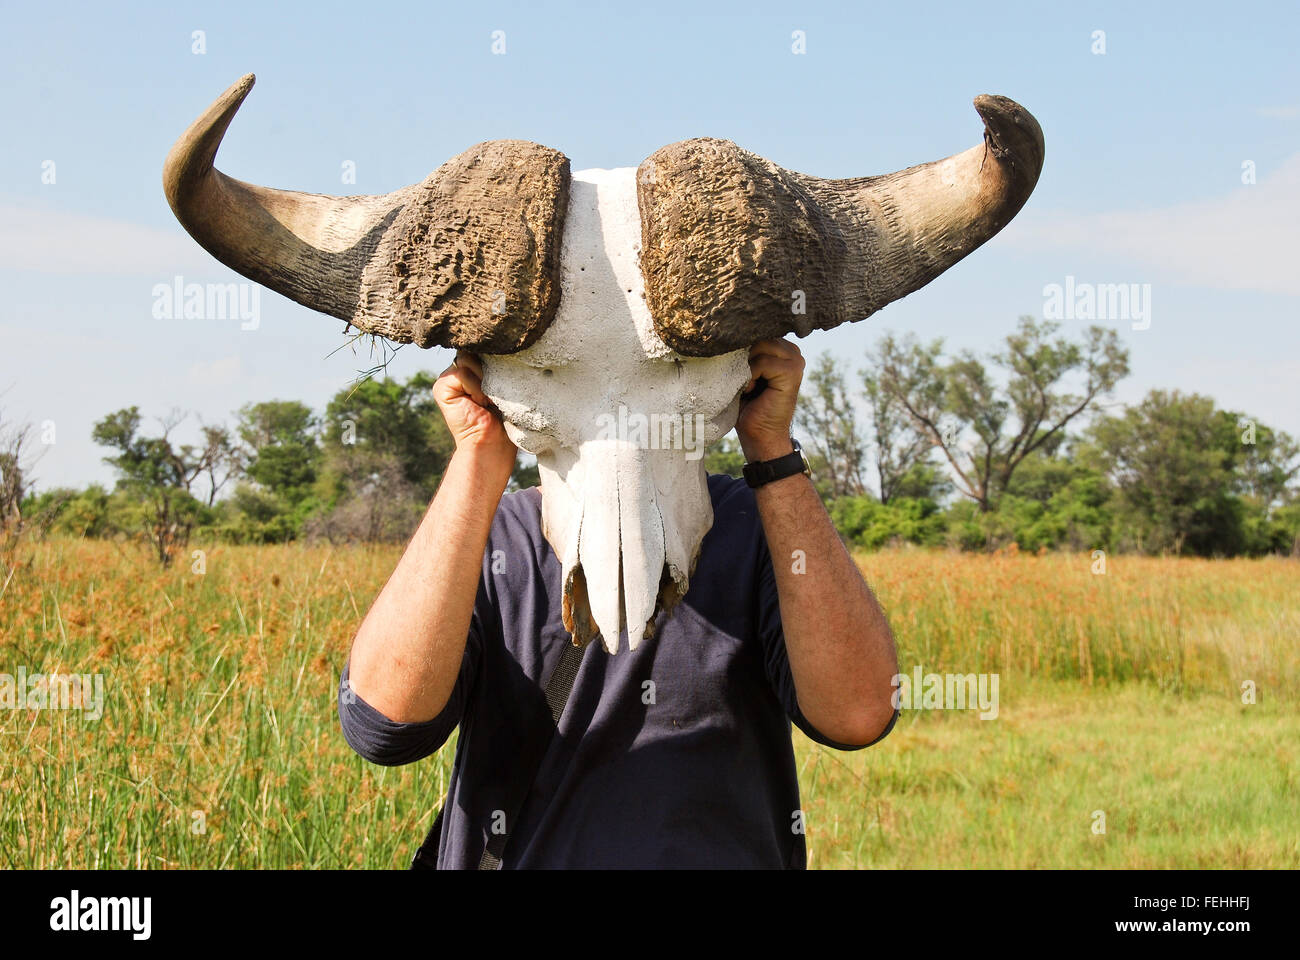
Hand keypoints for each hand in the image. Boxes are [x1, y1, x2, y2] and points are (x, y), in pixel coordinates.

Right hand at [433, 352, 516, 488]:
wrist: (494, 442)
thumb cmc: (506, 415)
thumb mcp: (506, 382)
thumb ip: (498, 360)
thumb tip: (503, 337)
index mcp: (477, 364)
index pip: (485, 344)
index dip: (497, 352)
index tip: (507, 368)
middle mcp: (461, 367)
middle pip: (476, 348)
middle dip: (491, 367)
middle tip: (497, 391)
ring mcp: (449, 377)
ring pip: (468, 358)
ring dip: (484, 379)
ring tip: (488, 399)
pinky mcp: (442, 386)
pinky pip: (461, 372)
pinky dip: (475, 387)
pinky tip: (479, 403)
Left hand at [736, 338, 803, 461]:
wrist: (760, 436)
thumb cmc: (748, 406)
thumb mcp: (743, 372)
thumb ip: (743, 351)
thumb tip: (726, 332)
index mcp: (781, 349)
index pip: (756, 331)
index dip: (739, 345)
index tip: (734, 367)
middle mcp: (792, 351)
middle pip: (757, 336)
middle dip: (742, 356)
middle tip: (741, 380)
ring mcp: (795, 361)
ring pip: (759, 347)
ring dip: (746, 367)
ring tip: (747, 386)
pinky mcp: (793, 372)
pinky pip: (762, 362)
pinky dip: (750, 376)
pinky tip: (750, 390)